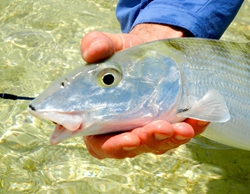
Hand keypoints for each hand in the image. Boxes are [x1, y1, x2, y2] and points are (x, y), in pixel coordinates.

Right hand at [81, 24, 207, 158]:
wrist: (149, 52)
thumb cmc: (124, 54)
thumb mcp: (110, 46)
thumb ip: (96, 45)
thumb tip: (93, 51)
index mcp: (100, 118)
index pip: (101, 143)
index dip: (113, 147)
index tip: (129, 139)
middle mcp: (122, 129)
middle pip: (132, 148)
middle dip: (147, 141)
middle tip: (160, 128)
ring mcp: (145, 129)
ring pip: (157, 145)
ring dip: (170, 140)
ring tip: (183, 127)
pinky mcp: (166, 124)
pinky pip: (179, 133)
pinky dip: (191, 128)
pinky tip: (200, 118)